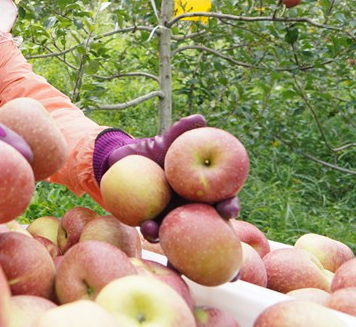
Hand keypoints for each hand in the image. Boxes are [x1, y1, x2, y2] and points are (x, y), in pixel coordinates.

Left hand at [93, 114, 240, 240]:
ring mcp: (172, 219)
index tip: (228, 208)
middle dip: (213, 235)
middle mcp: (190, 209)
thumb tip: (199, 119)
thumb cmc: (155, 150)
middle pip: (207, 226)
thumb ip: (182, 131)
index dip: (229, 206)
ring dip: (177, 236)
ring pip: (180, 234)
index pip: (222, 200)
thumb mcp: (167, 140)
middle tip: (204, 231)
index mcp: (201, 191)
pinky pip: (154, 231)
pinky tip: (146, 226)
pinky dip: (152, 232)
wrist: (126, 160)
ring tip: (167, 229)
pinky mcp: (152, 223)